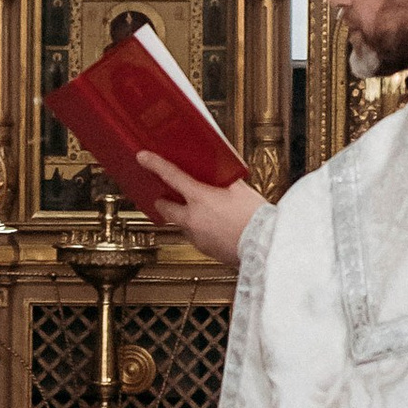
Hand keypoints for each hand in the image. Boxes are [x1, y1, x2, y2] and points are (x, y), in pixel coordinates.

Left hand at [137, 151, 263, 263]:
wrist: (264, 246)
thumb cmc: (256, 218)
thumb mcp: (241, 189)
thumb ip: (224, 179)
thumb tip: (218, 172)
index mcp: (200, 198)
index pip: (171, 176)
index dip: (154, 164)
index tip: (143, 158)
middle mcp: (192, 218)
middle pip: (165, 207)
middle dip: (166, 200)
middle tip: (172, 194)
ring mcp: (196, 236)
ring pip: (180, 223)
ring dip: (186, 216)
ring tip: (206, 212)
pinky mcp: (204, 249)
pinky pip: (195, 236)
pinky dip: (200, 229)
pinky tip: (216, 226)